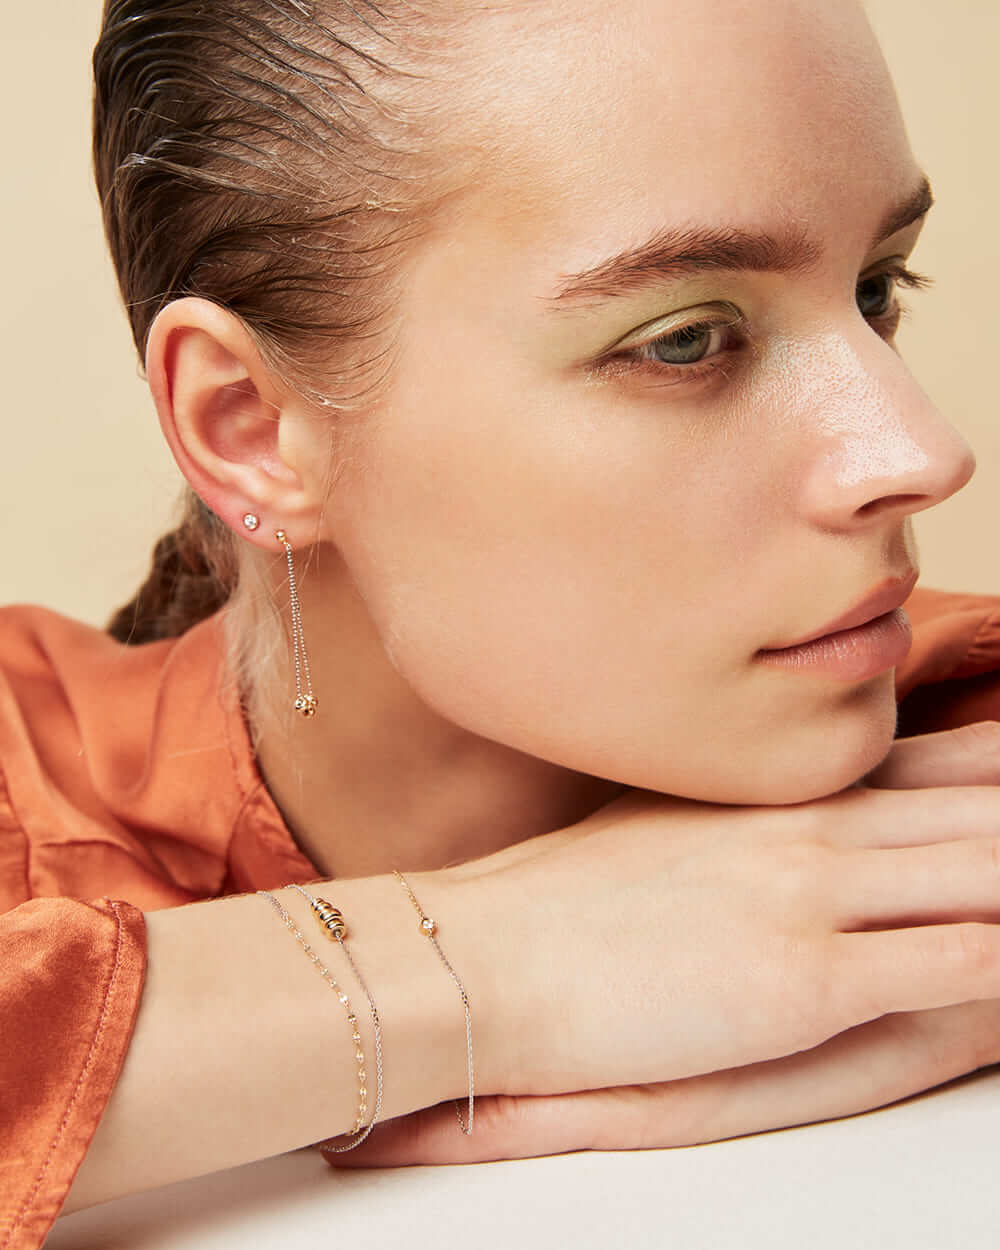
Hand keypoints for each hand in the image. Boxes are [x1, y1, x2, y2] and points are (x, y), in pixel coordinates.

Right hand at [339, 723, 999, 1163]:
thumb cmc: (565, 902)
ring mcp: (813, 893)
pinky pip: (961, 963)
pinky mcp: (806, 978)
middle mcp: (814, 824)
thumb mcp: (671, 833)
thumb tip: (804, 838)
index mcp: (783, 791)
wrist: (487, 954)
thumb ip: (754, 826)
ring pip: (991, 868)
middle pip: (988, 808)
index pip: (945, 763)